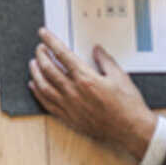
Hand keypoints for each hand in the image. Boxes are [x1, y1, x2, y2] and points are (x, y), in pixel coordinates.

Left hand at [28, 29, 156, 159]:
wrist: (132, 130)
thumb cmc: (128, 105)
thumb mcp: (120, 76)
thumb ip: (105, 60)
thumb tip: (96, 49)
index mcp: (86, 78)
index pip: (62, 54)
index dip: (51, 42)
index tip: (43, 34)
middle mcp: (74, 92)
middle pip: (49, 69)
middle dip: (41, 55)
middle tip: (39, 48)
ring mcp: (69, 106)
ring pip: (43, 86)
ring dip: (35, 73)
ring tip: (33, 64)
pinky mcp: (69, 118)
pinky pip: (47, 104)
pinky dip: (37, 93)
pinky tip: (34, 86)